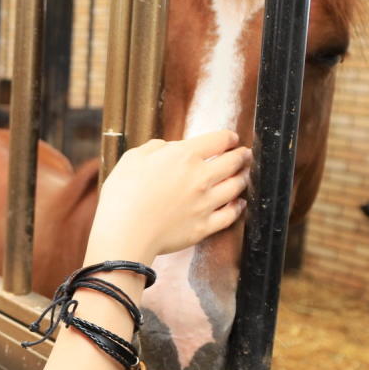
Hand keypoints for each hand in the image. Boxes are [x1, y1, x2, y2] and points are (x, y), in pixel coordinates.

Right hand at [86, 130, 250, 264]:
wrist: (125, 232)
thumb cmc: (123, 193)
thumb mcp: (133, 157)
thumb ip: (156, 147)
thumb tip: (169, 148)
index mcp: (184, 156)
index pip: (218, 140)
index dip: (228, 137)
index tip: (231, 138)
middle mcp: (201, 177)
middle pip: (233, 162)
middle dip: (242, 155)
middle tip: (245, 154)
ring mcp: (205, 203)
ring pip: (236, 187)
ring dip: (243, 178)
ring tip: (243, 176)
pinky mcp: (204, 226)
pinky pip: (230, 215)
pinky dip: (238, 207)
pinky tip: (239, 204)